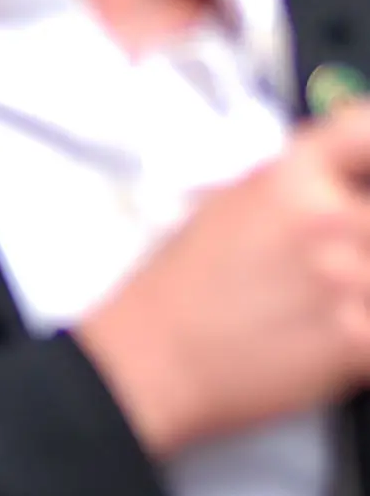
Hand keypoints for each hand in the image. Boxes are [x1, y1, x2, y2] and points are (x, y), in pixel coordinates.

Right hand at [76, 103, 369, 455]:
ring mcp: (347, 279)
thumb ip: (300, 183)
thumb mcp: (229, 203)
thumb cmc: (178, 291)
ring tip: (328, 300)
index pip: (365, 131)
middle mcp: (325, 219)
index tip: (360, 183)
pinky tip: (329, 331)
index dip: (368, 156)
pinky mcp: (358, 339)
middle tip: (346, 254)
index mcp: (290, 178)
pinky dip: (362, 334)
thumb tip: (346, 179)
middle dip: (363, 237)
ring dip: (363, 289)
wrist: (148, 364)